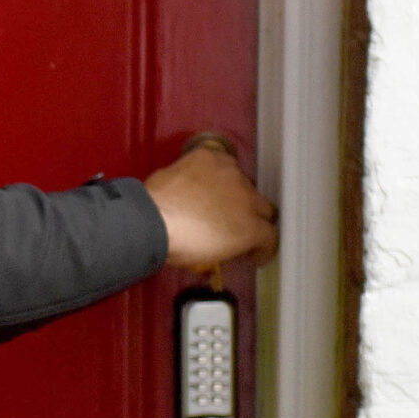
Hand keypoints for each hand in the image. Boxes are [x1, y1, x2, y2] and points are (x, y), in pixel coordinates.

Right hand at [145, 136, 277, 272]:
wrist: (153, 221)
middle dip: (243, 207)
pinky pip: (269, 238)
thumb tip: (186, 204)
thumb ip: (186, 188)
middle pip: (250, 192)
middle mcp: (233, 174)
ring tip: (243, 242)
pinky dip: (263, 249)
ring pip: (264, 212)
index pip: (229, 174)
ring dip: (253, 224)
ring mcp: (245, 200)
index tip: (219, 205)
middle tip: (230, 223)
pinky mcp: (251, 227)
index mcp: (210, 159)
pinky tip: (256, 258)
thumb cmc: (150, 205)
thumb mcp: (168, 183)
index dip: (226, 193)